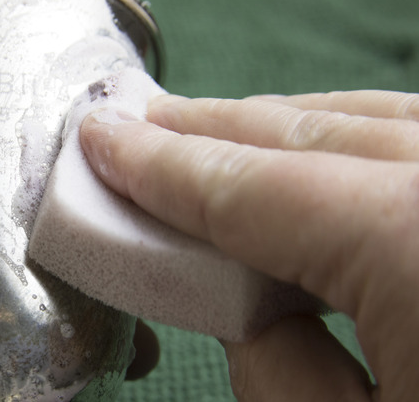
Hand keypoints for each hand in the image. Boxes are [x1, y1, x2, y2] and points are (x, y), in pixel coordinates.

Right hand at [79, 90, 418, 401]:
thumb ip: (279, 370)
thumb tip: (240, 312)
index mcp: (415, 242)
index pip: (250, 186)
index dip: (160, 165)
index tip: (104, 139)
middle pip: (315, 136)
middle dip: (215, 129)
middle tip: (147, 121)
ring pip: (382, 121)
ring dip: (289, 126)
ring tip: (223, 129)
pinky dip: (365, 137)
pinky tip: (330, 148)